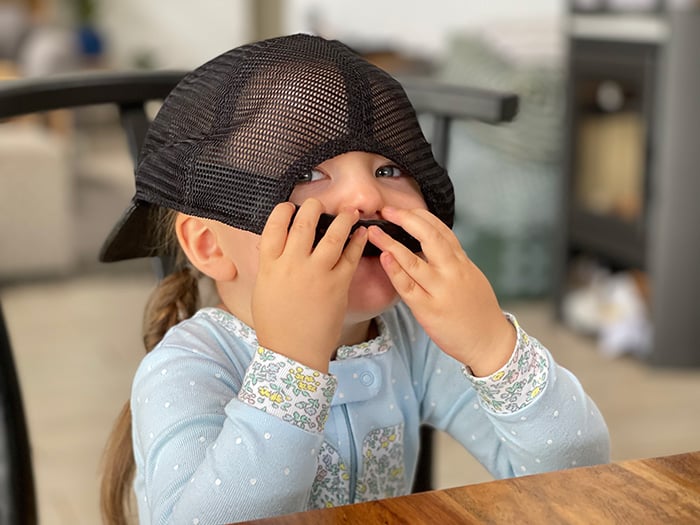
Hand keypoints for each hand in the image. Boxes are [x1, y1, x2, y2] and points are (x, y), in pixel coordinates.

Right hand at [251, 199, 367, 372]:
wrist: (293, 352)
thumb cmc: (275, 323)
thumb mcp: (263, 289)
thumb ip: (270, 264)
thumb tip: (274, 245)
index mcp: (270, 265)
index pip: (275, 225)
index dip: (284, 210)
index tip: (291, 206)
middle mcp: (292, 264)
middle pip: (304, 223)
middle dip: (314, 206)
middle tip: (320, 203)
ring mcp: (317, 273)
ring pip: (333, 234)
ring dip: (343, 218)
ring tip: (350, 211)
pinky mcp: (338, 284)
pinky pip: (351, 255)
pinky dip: (357, 240)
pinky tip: (361, 232)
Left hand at [367, 207, 514, 375]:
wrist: (490, 341)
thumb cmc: (478, 311)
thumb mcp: (471, 277)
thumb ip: (452, 261)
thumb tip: (433, 245)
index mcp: (462, 262)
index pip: (441, 230)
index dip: (419, 216)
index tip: (401, 208)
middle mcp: (452, 271)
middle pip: (429, 237)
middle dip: (406, 219)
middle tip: (386, 209)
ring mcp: (440, 290)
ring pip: (413, 261)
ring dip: (390, 243)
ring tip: (373, 232)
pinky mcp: (429, 310)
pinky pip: (408, 287)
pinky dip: (395, 271)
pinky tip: (384, 258)